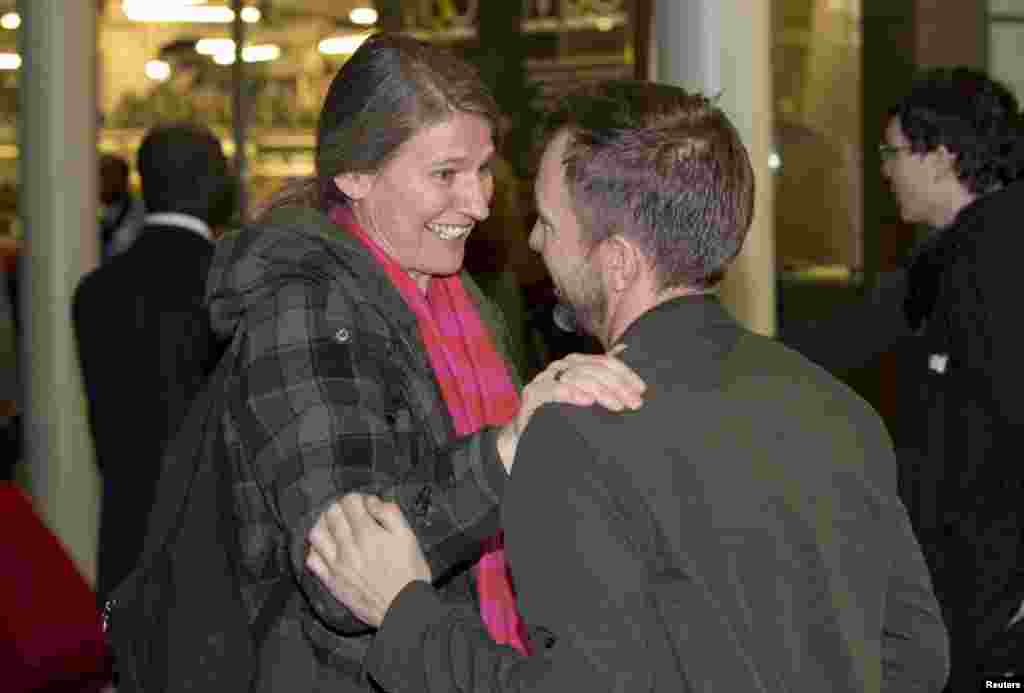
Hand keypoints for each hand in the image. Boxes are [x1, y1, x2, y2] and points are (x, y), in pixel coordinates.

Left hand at [306, 493, 431, 627]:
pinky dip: (317, 549)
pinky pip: (312, 560)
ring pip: (316, 534)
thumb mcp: (409, 537)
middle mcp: (348, 547)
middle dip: (341, 508)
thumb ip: (390, 514)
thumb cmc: (410, 574)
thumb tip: (371, 502)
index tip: (364, 505)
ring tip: (335, 528)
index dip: (357, 499)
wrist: (403, 610)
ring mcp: (337, 566)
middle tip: (351, 514)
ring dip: (324, 525)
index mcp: (368, 534)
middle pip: (331, 514)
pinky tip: (328, 549)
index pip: (349, 501)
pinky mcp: (332, 582)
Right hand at [498, 344, 645, 470]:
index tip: (641, 390)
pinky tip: (586, 401)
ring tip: (616, 405)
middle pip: (594, 369)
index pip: (604, 362)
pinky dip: (571, 393)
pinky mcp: (532, 394)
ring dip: (600, 391)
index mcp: (574, 363)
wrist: (526, 438)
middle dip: (617, 385)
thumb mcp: (586, 395)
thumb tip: (625, 347)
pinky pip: (553, 389)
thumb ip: (602, 374)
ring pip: (577, 377)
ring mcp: (545, 379)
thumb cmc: (561, 415)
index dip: (624, 374)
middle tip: (634, 403)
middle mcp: (560, 367)